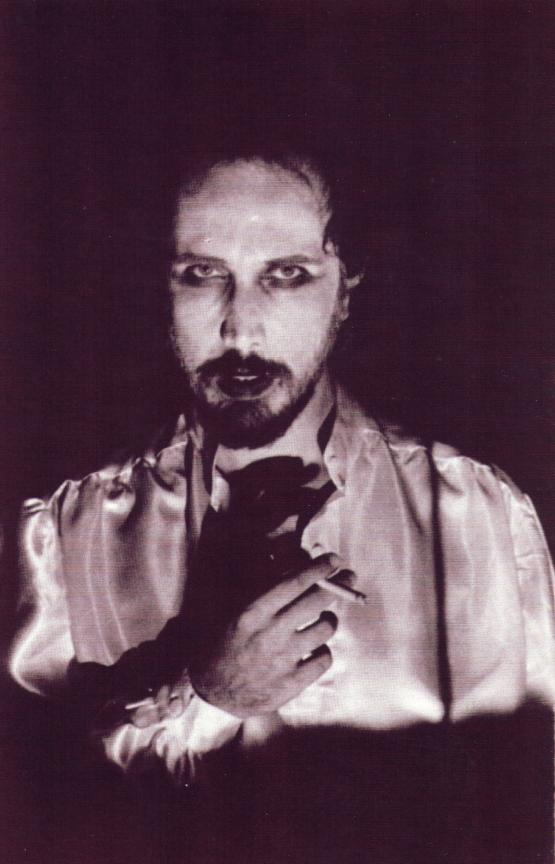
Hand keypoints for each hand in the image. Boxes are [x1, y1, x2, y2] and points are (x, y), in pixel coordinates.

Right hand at [189, 554, 352, 718]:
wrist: (214, 693)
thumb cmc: (224, 644)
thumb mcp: (233, 611)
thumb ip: (260, 588)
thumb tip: (293, 564)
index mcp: (253, 612)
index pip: (294, 583)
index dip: (319, 568)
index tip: (335, 559)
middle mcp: (270, 634)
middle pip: (316, 601)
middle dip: (339, 585)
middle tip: (348, 578)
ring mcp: (283, 660)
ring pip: (326, 628)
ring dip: (329, 618)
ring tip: (324, 617)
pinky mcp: (292, 684)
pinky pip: (325, 658)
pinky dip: (323, 650)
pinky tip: (315, 647)